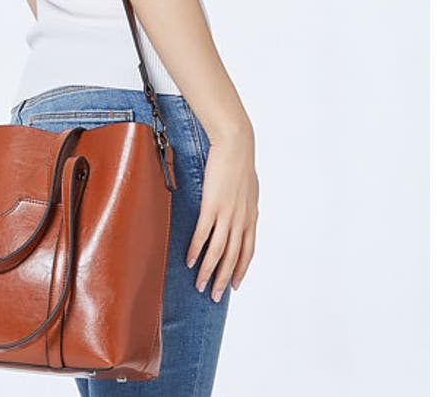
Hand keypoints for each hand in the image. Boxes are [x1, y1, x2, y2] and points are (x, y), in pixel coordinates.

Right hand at [186, 123, 258, 298]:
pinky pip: (204, 235)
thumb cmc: (240, 161)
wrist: (235, 144)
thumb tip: (243, 211)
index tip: (236, 285)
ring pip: (219, 251)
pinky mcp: (213, 206)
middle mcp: (241, 219)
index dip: (241, 269)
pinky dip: (197, 251)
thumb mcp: (249, 187)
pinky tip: (190, 261)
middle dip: (224, 279)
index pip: (248, 250)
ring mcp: (227, 214)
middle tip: (215, 296)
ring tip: (200, 286)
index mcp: (251, 215)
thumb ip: (245, 203)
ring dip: (209, 271)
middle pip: (233, 257)